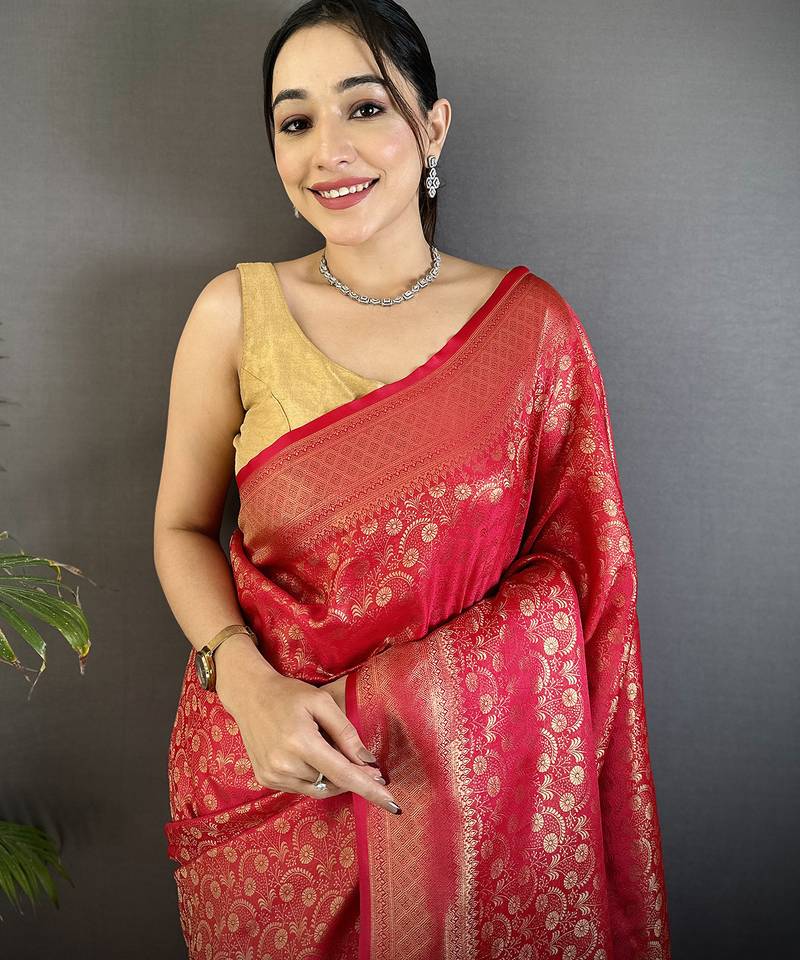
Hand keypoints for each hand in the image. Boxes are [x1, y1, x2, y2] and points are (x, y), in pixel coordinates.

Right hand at [222, 666, 399, 813]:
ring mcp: (273, 776)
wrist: (250, 696)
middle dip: (354, 775)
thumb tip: (368, 762)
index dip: (369, 790)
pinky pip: (302, 787)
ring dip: (333, 776)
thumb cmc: (289, 694)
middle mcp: (284, 765)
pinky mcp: (267, 780)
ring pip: (319, 788)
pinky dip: (315, 777)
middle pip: (333, 781)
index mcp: (300, 742)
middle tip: (369, 766)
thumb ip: (346, 733)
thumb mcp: (322, 703)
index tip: (393, 804)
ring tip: (329, 750)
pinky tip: (312, 757)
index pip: (343, 774)